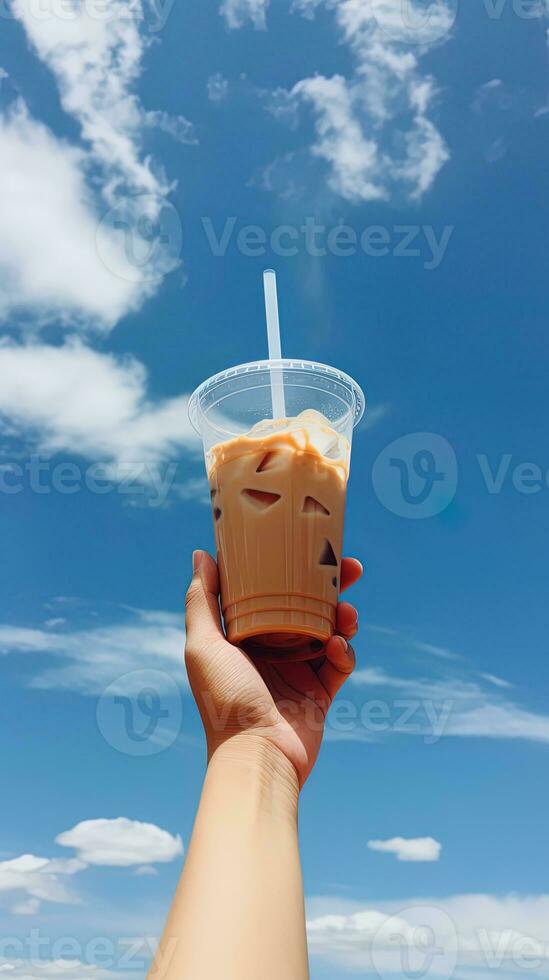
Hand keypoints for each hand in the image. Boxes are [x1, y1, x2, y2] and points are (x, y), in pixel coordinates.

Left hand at [185, 551, 362, 786]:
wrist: (257, 754)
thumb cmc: (223, 699)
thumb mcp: (203, 645)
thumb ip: (201, 600)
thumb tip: (202, 554)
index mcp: (244, 634)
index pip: (270, 589)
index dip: (289, 566)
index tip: (307, 544)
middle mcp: (271, 648)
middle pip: (307, 604)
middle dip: (332, 584)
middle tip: (352, 567)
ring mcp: (298, 669)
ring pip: (329, 629)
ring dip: (343, 615)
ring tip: (347, 612)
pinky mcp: (321, 691)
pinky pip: (341, 662)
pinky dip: (344, 651)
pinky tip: (337, 648)